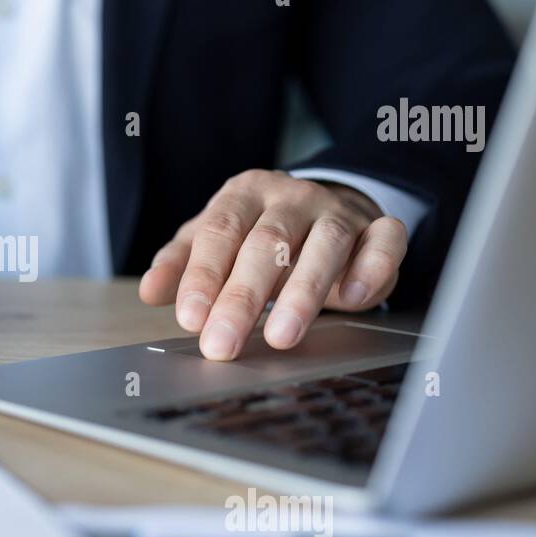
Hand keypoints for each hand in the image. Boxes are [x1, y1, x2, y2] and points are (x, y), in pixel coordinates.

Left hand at [138, 170, 406, 359]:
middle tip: (222, 343)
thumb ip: (182, 265)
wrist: (323, 209)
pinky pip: (385, 241)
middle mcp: (292, 196)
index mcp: (245, 193)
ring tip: (281, 336)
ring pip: (325, 245)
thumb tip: (150, 291)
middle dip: (242, 298)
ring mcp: (339, 211)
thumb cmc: (257, 234)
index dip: (204, 276)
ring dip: (303, 293)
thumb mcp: (213, 242)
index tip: (190, 319)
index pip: (220, 232)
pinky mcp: (378, 229)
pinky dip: (373, 267)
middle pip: (266, 243)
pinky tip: (355, 300)